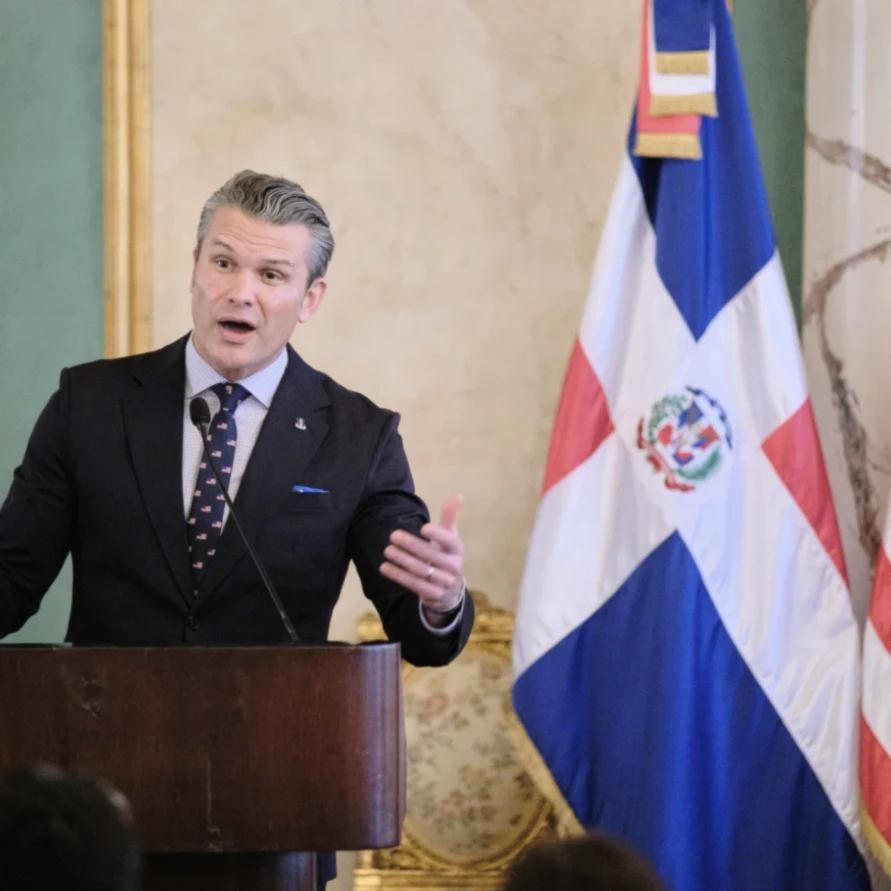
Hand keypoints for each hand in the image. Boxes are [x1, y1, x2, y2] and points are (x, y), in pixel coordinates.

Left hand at [379, 494, 465, 625]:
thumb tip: (458, 494)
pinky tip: (385, 567)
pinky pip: (413, 584)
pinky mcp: (433, 594)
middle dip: (412, 545)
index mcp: (457, 549)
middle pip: (431, 556)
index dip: (438, 535)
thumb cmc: (447, 556)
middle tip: (393, 536)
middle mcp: (454, 566)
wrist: (451, 590)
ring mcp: (444, 582)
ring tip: (387, 550)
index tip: (423, 527)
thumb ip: (450, 517)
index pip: (450, 541)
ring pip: (421, 571)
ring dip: (402, 560)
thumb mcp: (450, 537)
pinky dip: (398, 575)